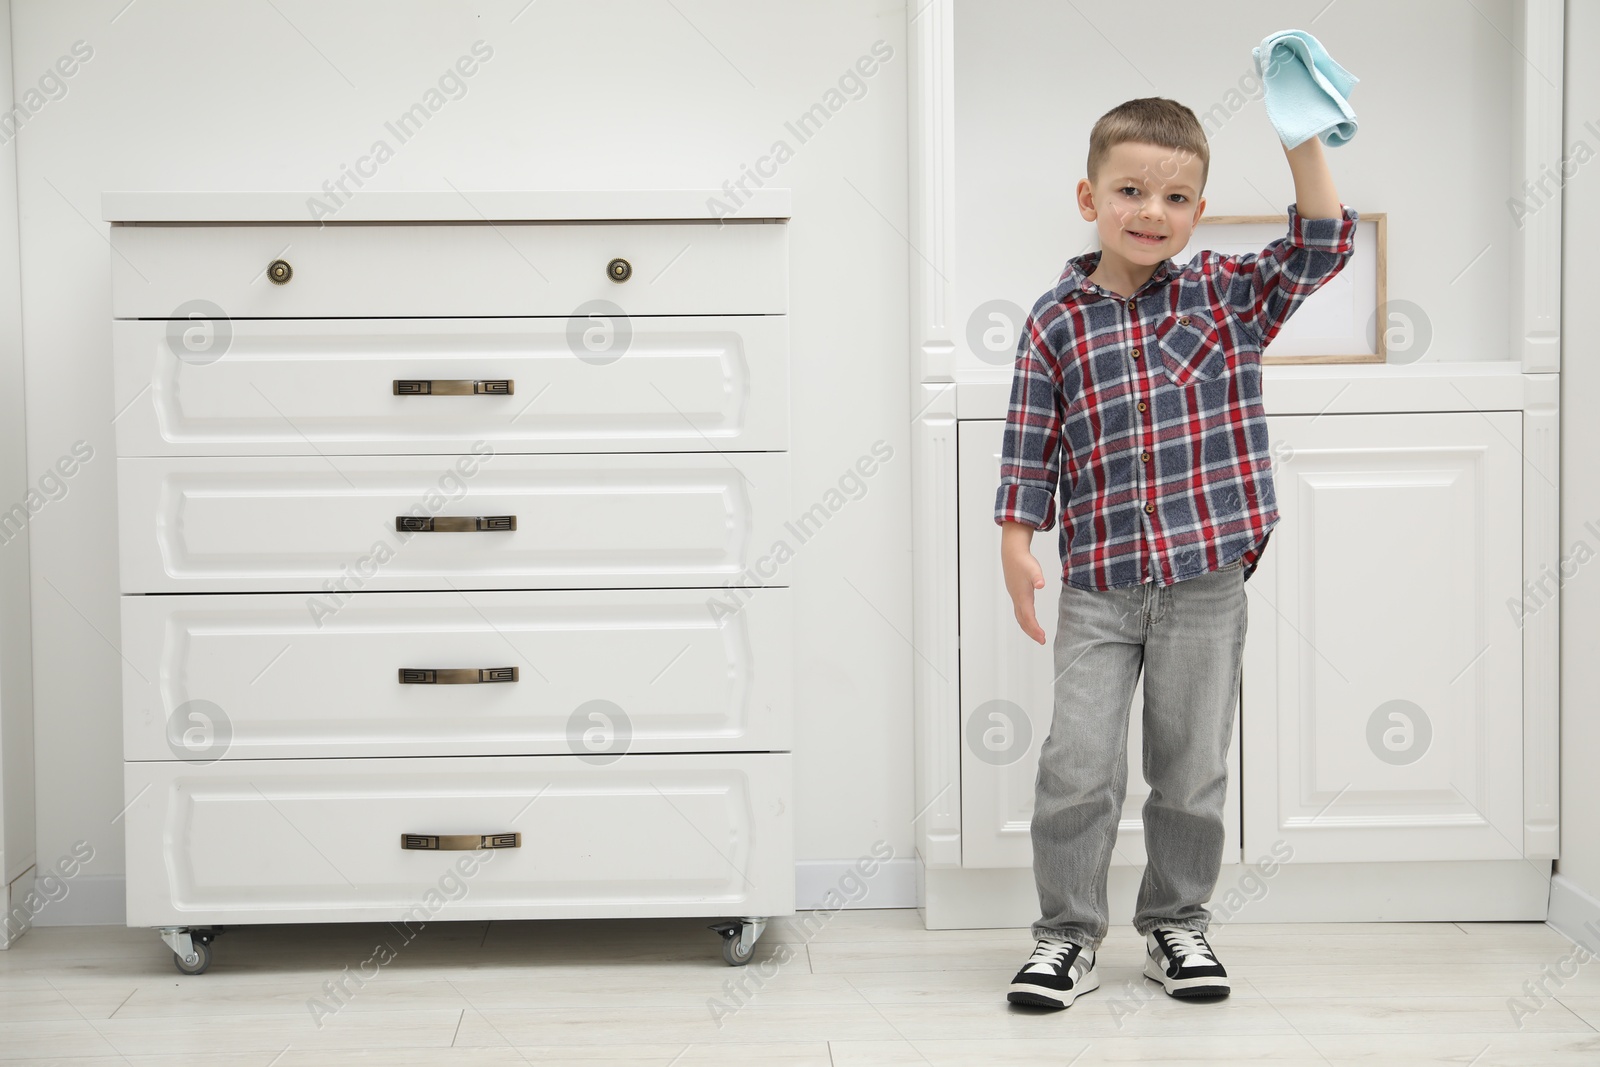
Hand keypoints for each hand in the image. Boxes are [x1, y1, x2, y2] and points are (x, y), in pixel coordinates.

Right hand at [1000, 523, 1046, 644]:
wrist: (1012, 553)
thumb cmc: (1023, 561)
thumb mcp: (1034, 569)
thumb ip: (1037, 577)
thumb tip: (1041, 584)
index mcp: (1022, 596)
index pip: (1028, 617)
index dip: (1035, 629)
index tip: (1043, 638)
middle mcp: (1017, 598)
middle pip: (1023, 620)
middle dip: (1032, 632)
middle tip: (1042, 640)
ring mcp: (1015, 596)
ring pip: (1020, 616)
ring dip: (1027, 626)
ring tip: (1037, 634)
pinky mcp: (1016, 593)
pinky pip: (1019, 611)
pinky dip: (1025, 619)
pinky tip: (1030, 618)